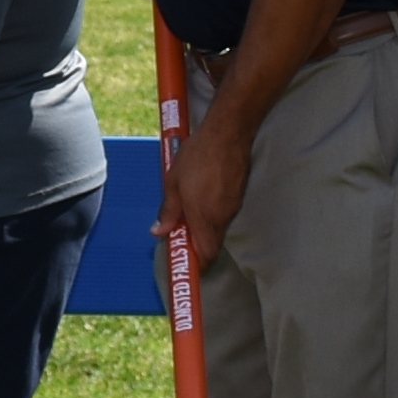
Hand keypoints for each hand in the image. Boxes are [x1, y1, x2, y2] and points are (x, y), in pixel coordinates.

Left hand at [161, 102, 249, 263]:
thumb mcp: (173, 183)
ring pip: (218, 228)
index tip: (183, 262)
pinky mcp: (238, 195)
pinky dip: (212, 213)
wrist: (228, 133)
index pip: (205, 255)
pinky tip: (202, 195)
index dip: (196, 264)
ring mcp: (233, 207)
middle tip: (180, 234)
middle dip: (196, 245)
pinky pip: (224, 213)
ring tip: (188, 208)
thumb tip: (159, 232)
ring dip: (203, 227)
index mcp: (204, 219)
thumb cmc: (197, 157)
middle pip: (212, 244)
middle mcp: (222, 218)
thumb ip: (168, 211)